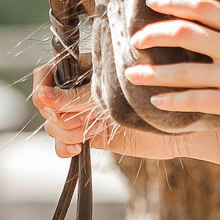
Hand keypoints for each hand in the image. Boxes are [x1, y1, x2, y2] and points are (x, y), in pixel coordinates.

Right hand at [29, 66, 197, 161]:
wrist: (176, 127)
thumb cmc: (149, 98)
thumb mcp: (109, 93)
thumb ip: (76, 95)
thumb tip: (44, 97)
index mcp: (84, 70)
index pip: (46, 74)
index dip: (42, 88)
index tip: (49, 100)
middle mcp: (80, 91)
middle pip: (45, 102)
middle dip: (59, 114)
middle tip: (85, 119)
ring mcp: (83, 113)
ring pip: (52, 123)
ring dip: (66, 131)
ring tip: (91, 131)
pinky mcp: (88, 135)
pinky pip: (61, 142)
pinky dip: (63, 147)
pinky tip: (78, 148)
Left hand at [124, 0, 219, 141]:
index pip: (203, 6)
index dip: (173, 1)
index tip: (154, 3)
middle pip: (183, 33)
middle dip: (153, 34)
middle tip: (136, 39)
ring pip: (181, 70)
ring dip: (152, 73)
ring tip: (132, 75)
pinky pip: (193, 101)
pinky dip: (171, 101)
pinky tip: (156, 103)